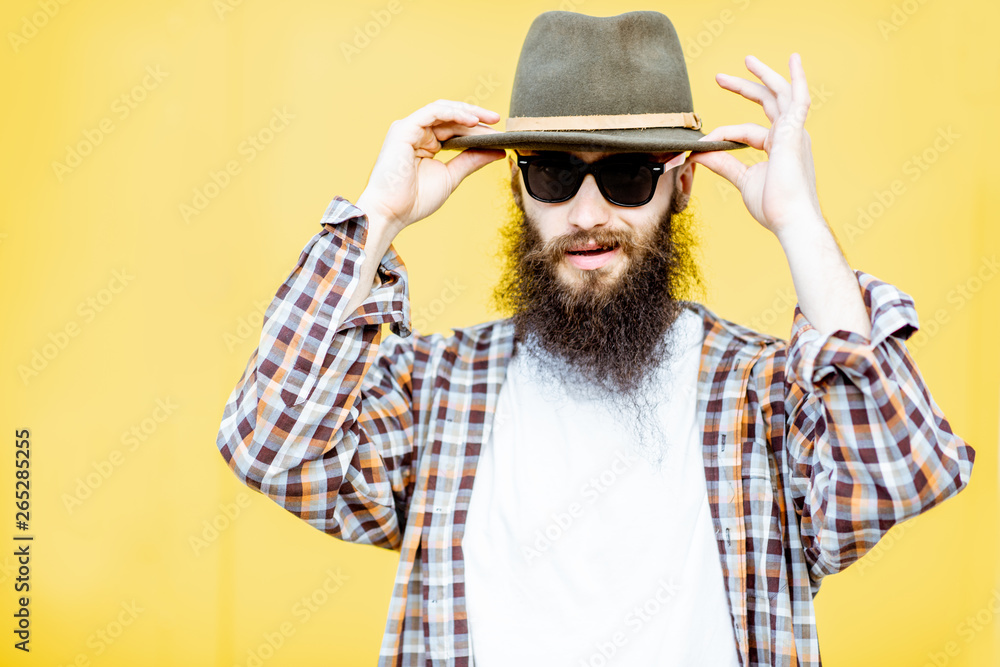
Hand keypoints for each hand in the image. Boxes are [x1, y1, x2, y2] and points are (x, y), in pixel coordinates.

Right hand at [355, 100, 504, 234]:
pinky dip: (453, 113)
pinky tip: (471, 120)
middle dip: (476, 118)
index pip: (454, 129)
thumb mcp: (451, 176)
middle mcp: (417, 133)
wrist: (391, 213)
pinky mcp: (404, 128)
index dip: (476, 130)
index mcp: (426, 144)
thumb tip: (497, 151)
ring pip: (443, 110)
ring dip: (467, 112)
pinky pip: (432, 112)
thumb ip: (471, 161)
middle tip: (497, 121)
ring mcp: (409, 129)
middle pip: (451, 117)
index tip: (498, 136)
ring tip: (488, 119)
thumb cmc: (415, 200)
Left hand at [688, 54, 823, 238]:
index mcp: (779, 147)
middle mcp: (790, 136)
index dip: (722, 135)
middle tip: (720, 77)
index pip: (747, 131)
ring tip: (748, 60)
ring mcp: (795, 133)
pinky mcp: (795, 133)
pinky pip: (798, 99)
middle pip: (768, 103)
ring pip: (781, 94)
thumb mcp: (743, 180)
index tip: (700, 144)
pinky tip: (795, 62)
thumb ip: (723, 163)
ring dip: (764, 76)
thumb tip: (699, 153)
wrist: (791, 220)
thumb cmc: (774, 207)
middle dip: (745, 87)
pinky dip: (797, 80)